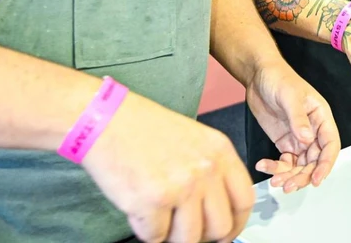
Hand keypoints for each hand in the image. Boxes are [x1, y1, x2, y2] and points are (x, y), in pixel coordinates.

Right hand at [81, 90, 253, 242]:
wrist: (106, 119)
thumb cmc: (144, 129)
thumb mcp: (195, 140)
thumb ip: (212, 171)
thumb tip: (218, 210)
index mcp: (220, 151)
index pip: (244, 201)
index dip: (236, 224)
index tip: (226, 233)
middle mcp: (206, 169)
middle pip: (220, 227)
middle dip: (203, 236)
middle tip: (186, 231)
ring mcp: (181, 187)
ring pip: (189, 240)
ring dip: (172, 236)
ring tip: (159, 217)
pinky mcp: (152, 202)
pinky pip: (156, 237)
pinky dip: (147, 231)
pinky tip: (140, 208)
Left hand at [245, 61, 339, 192]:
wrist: (258, 75)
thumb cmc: (279, 78)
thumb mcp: (289, 95)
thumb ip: (298, 118)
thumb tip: (307, 140)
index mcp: (321, 117)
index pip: (330, 145)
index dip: (325, 165)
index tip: (315, 179)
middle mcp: (313, 131)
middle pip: (315, 160)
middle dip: (303, 175)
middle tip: (288, 185)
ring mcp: (298, 137)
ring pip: (300, 165)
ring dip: (289, 175)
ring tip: (275, 181)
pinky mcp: (284, 141)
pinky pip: (284, 161)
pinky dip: (275, 167)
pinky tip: (263, 166)